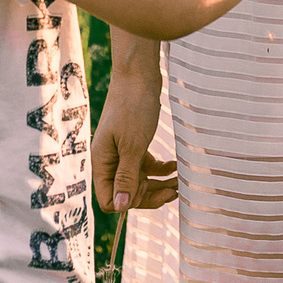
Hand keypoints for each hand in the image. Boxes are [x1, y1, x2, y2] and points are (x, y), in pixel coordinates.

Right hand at [93, 72, 175, 212]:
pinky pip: (147, 166)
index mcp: (102, 163)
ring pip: (139, 180)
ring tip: (180, 182)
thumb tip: (120, 207)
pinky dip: (161, 169)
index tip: (153, 192)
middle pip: (127, 193)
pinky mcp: (134, 144)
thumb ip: (127, 178)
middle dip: (151, 195)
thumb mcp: (132, 146)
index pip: (110, 199)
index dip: (131, 202)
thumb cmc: (133, 108)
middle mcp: (109, 161)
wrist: (139, 75)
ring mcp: (122, 152)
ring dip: (159, 184)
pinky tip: (175, 166)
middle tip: (175, 190)